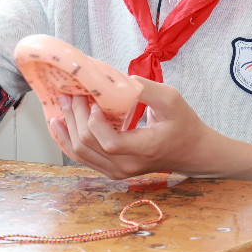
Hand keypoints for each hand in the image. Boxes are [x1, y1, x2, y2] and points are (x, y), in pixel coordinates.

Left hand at [48, 78, 221, 179]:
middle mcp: (127, 166)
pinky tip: (62, 127)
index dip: (94, 122)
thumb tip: (121, 81)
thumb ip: (147, 89)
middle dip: (75, 117)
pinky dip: (70, 142)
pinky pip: (85, 159)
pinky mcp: (113, 170)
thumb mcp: (172, 100)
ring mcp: (118, 171)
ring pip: (81, 154)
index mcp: (144, 149)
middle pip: (89, 146)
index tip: (92, 100)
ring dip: (68, 129)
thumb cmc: (184, 124)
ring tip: (60, 108)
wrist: (192, 152)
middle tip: (70, 94)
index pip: (109, 142)